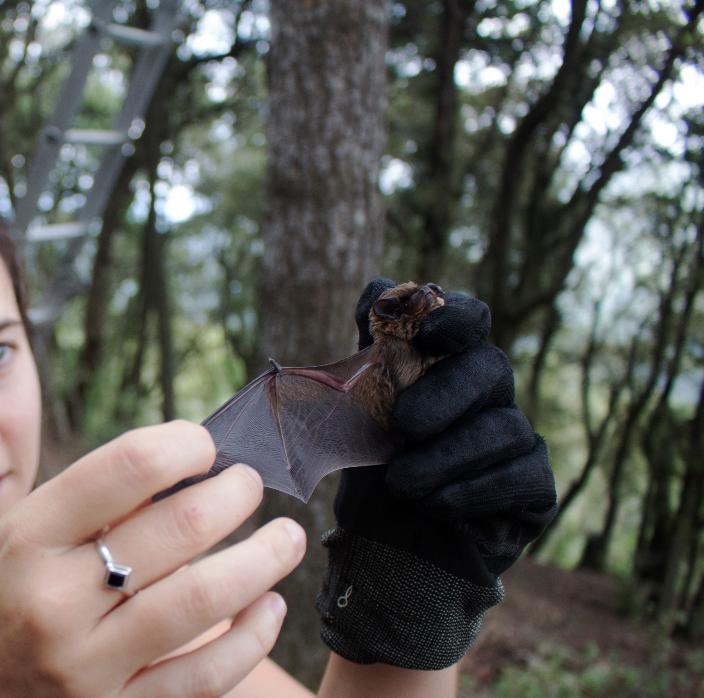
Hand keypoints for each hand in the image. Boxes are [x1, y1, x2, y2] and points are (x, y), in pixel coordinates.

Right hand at [0, 421, 307, 696]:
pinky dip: (252, 639)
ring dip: (262, 560)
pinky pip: (204, 676)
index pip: (124, 469)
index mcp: (25, 540)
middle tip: (252, 485)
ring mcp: (86, 664)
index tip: (206, 446)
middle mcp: (53, 599)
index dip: (183, 446)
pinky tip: (269, 610)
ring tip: (286, 538)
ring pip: (203, 600)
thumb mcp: (13, 547)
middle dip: (235, 495)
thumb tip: (184, 466)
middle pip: (178, 529)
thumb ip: (86, 509)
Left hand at [315, 278, 556, 669]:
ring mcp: (517, 437)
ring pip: (501, 428)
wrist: (389, 550)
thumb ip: (365, 352)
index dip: (454, 319)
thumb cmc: (374, 469)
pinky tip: (436, 505)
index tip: (428, 330)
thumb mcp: (354, 413)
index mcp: (448, 363)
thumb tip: (376, 290)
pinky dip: (472, 491)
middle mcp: (490, 392)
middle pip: (488, 369)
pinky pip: (519, 476)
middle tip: (402, 424)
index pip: (468, 320)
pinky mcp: (534, 486)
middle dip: (444, 395)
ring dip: (446, 456)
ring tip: (401, 484)